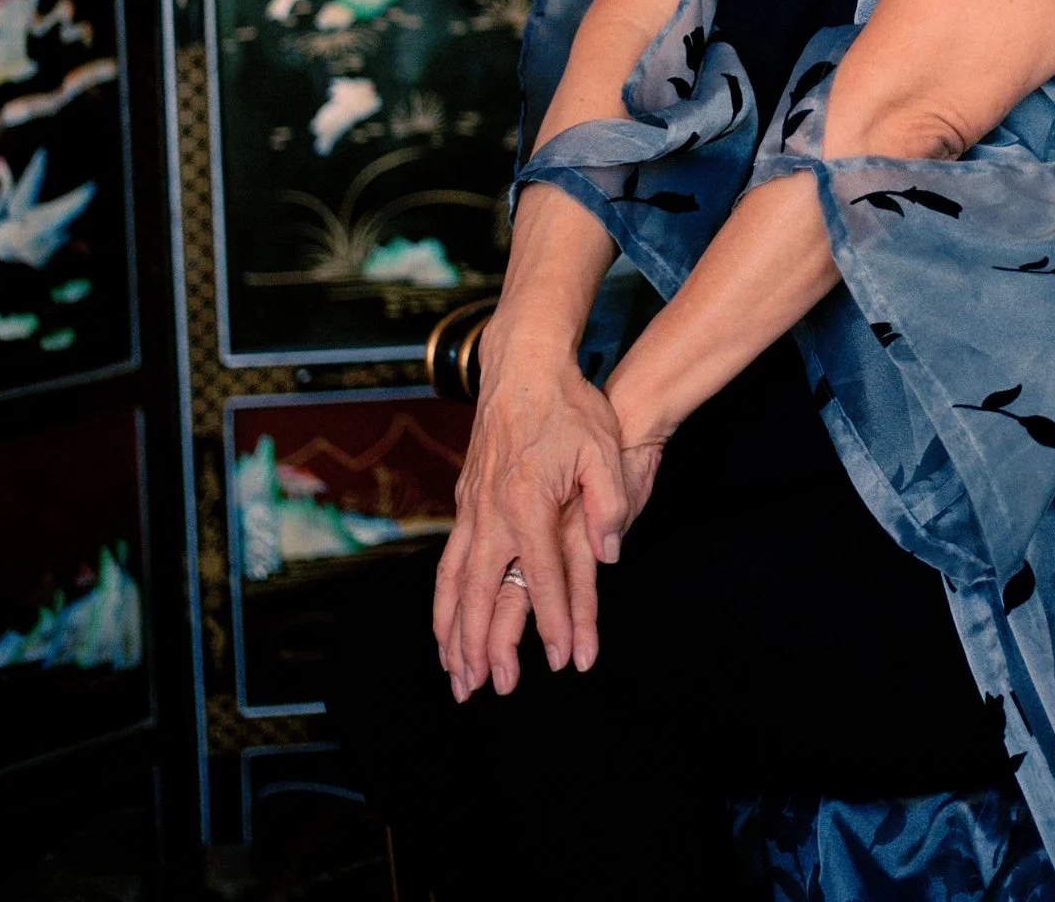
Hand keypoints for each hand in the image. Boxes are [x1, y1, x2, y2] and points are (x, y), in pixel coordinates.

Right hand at [431, 344, 631, 699]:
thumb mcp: (602, 448)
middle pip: (483, 593)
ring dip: (452, 631)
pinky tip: (445, 620)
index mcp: (527, 502)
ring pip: (455, 583)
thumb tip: (610, 555)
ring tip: (453, 672)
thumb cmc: (569, 406)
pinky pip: (449, 562)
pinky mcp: (466, 500)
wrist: (523, 365)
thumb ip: (608, 503)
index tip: (562, 660)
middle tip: (481, 689)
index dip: (554, 622)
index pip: (543, 576)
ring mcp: (473, 507)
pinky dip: (444, 599)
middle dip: (481, 646)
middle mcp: (492, 512)